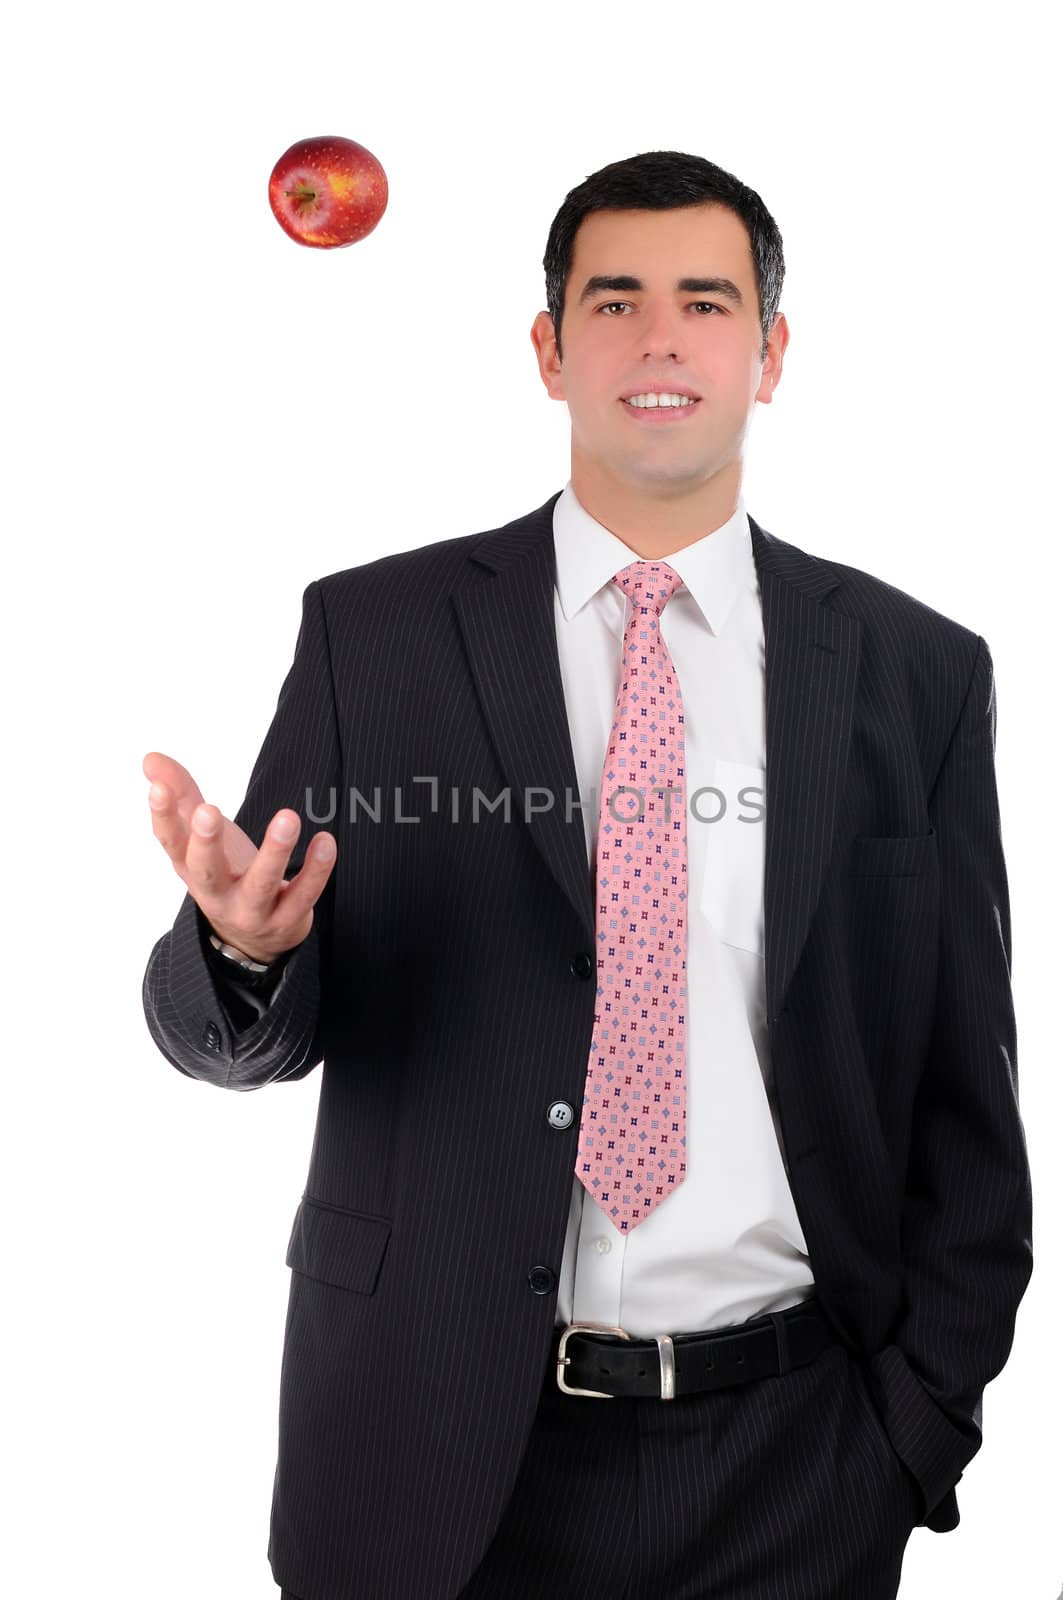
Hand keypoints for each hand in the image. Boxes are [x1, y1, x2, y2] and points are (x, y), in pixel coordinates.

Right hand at [143, 750, 336, 964]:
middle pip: (206, 870)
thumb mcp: (200, 837)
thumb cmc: (225, 873)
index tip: (158, 788)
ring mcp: (251, 910)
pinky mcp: (286, 919)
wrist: (251, 939)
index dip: (162, 816)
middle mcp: (216, 893)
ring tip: (287, 818)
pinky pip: (304, 894)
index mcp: (190, 868)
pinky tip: (326, 841)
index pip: (170, 843)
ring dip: (275, 851)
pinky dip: (317, 869)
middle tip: (207, 810)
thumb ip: (182, 794)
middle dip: (206, 841)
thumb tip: (151, 757)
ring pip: (261, 884)